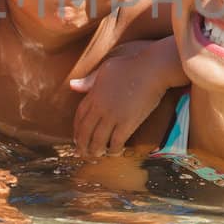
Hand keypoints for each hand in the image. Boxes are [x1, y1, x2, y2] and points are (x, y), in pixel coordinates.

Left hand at [69, 39, 177, 155]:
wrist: (151, 70)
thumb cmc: (130, 66)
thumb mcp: (105, 70)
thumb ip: (89, 81)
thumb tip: (72, 85)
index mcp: (93, 95)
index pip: (79, 117)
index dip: (76, 130)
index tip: (77, 138)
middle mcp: (100, 107)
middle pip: (85, 132)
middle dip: (82, 145)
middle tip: (82, 154)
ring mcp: (113, 116)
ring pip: (98, 140)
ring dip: (95, 151)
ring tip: (95, 156)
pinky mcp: (128, 123)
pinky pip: (116, 142)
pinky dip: (113, 149)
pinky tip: (114, 152)